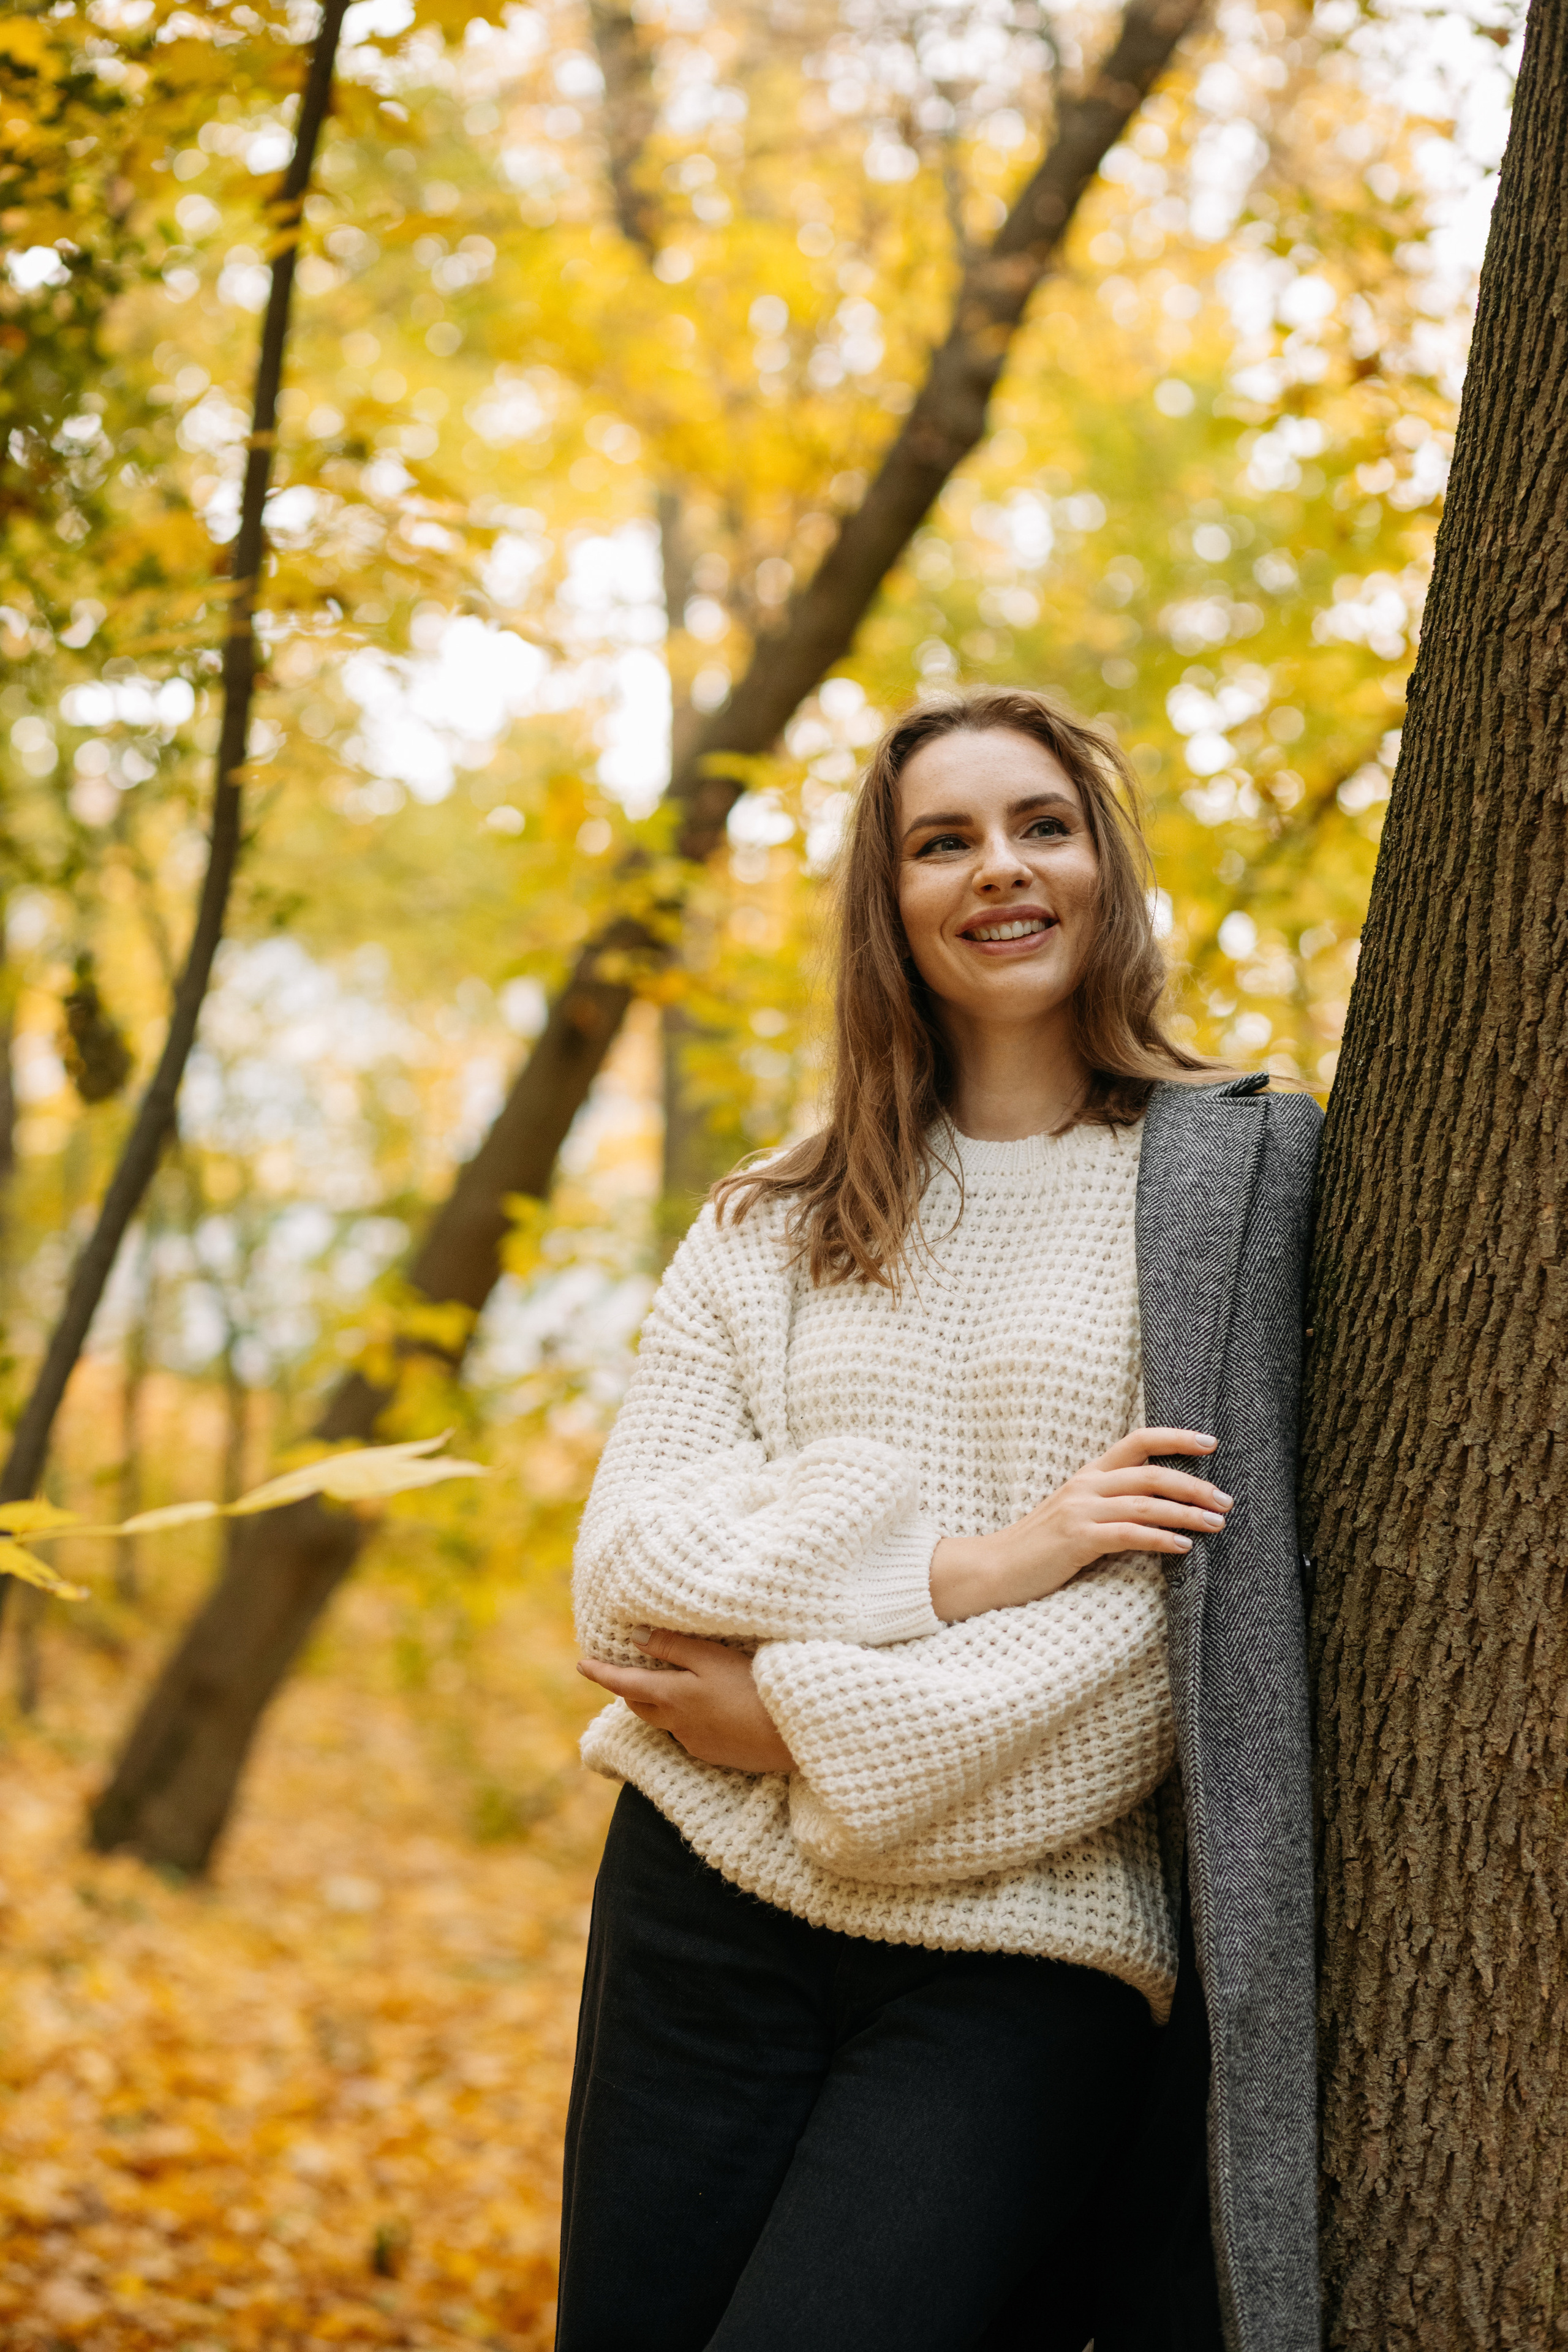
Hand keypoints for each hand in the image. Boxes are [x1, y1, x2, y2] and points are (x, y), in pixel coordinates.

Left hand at [577, 1629, 795, 1774]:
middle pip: (640, 1706)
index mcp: (672, 1697)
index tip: (581, 1664)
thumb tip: (635, 1639)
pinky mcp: (715, 1754)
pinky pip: (687, 1734)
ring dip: (657, 1704)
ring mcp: (696, 1743)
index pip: (624, 1684)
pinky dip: (684, 1718)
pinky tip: (705, 1708)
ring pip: (664, 1721)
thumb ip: (673, 1647)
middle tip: (625, 1672)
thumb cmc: (753, 1686)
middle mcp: (676, 1724)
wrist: (791, 1734)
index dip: (601, 1672)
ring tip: (665, 1685)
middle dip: (628, 1689)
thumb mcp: (712, 1658)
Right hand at [929, 1427, 1232, 1622]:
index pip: (1137, 1441)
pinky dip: (1160, 1539)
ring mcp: (1080, 1511)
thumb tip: (1159, 1510)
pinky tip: (1183, 1547)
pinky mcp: (1077, 1540)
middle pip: (1150, 1473)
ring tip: (1216, 1524)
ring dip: (1186, 1514)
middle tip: (1226, 1501)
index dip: (1175, 1438)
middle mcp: (1086, 1486)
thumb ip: (1110, 1506)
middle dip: (1194, 1486)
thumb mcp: (1076, 1516)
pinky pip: (1129, 1534)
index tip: (1210, 1443)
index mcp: (1088, 1475)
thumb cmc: (1039, 1548)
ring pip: (1146, 1504)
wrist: (993, 1568)